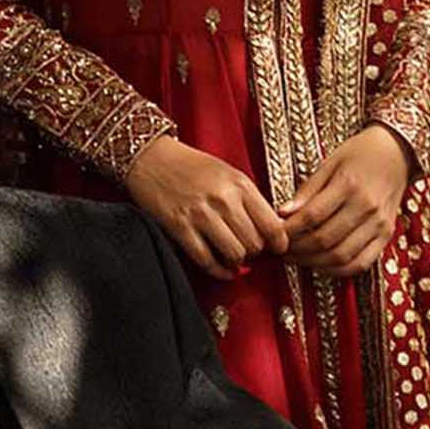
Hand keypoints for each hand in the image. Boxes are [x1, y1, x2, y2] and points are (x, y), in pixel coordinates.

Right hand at [126, 135, 288, 281]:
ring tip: (235, 258)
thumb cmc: (190, 166)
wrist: (150, 157)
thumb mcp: (227, 174)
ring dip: (237, 262)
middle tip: (251, 252)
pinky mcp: (180, 228)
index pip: (272, 225)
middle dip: (255, 253)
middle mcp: (223, 199)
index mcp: (240, 184)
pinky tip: (222, 269)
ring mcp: (201, 215)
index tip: (277, 248)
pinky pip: (207, 260)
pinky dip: (218, 271)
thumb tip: (269, 229)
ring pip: (235, 255)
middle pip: (255, 244)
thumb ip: (248, 199)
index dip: (278, 243)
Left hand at [279, 126, 410, 277]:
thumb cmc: (360, 154)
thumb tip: (283, 213)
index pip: (311, 216)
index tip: (275, 235)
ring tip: (297, 258)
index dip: (289, 230)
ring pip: (341, 256)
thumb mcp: (330, 162)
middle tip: (282, 250)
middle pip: (324, 240)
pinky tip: (322, 264)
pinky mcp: (386, 235)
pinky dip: (338, 270)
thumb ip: (307, 190)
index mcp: (349, 185)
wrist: (398, 153)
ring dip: (314, 263)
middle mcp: (366, 207)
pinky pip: (361, 264)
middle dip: (297, 250)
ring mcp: (379, 224)